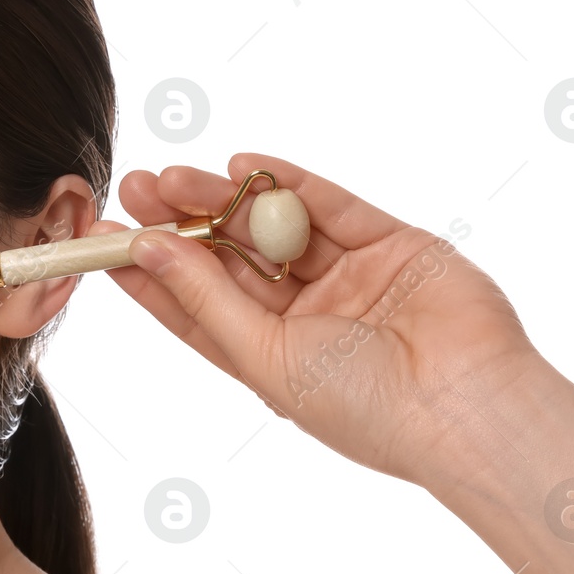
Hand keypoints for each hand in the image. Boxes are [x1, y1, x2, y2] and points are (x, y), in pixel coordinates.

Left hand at [94, 152, 547, 488]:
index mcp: (270, 358)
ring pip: (272, 226)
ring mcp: (349, 278)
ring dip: (223, 200)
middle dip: (180, 223)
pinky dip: (289, 182)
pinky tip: (241, 166)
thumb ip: (207, 299)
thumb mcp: (266, 359)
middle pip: (228, 258)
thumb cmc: (365, 407)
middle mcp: (306, 317)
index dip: (150, 274)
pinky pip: (332, 205)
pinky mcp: (392, 245)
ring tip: (172, 176)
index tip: (104, 241)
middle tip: (134, 187)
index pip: (195, 308)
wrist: (468, 408)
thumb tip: (146, 250)